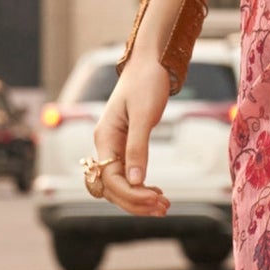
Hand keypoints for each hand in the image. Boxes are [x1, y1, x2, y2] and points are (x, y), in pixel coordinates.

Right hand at [89, 58, 171, 216]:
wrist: (151, 62)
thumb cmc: (147, 82)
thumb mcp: (144, 115)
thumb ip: (138, 148)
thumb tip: (136, 180)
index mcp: (104, 137)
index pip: (110, 179)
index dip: (132, 194)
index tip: (157, 198)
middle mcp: (105, 144)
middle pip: (112, 187)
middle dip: (135, 201)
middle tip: (164, 207)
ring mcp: (114, 145)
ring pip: (119, 183)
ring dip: (138, 198)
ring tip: (163, 205)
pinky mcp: (126, 143)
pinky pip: (127, 173)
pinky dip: (140, 186)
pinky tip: (156, 191)